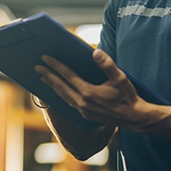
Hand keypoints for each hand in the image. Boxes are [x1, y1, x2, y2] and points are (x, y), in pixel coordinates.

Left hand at [35, 49, 151, 128]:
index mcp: (88, 92)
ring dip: (53, 86)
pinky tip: (60, 91)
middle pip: (60, 86)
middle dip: (48, 75)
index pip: (67, 76)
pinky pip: (69, 102)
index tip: (45, 58)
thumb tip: (95, 52)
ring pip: (63, 96)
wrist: (134, 118)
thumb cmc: (127, 96)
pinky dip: (61, 94)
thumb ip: (107, 64)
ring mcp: (83, 111)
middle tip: (36, 67)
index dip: (55, 65)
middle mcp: (82, 103)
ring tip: (44, 78)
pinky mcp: (85, 115)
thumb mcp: (120, 77)